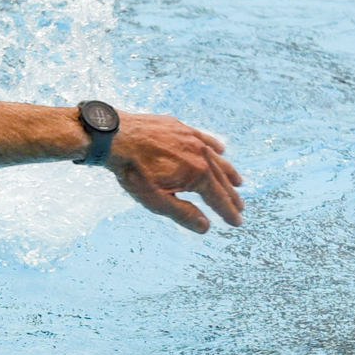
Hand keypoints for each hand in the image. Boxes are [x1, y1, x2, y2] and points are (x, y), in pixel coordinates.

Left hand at [108, 113, 243, 232]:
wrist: (114, 137)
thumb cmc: (132, 171)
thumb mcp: (156, 200)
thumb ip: (182, 213)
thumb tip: (206, 227)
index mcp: (198, 174)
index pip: (218, 198)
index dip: (227, 212)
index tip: (237, 222)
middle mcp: (201, 154)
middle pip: (221, 179)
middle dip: (231, 196)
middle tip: (239, 208)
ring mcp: (192, 138)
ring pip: (216, 158)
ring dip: (228, 172)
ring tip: (238, 182)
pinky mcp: (180, 127)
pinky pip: (204, 138)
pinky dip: (214, 146)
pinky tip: (220, 150)